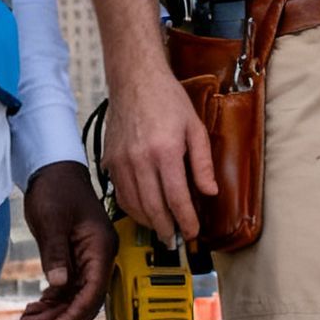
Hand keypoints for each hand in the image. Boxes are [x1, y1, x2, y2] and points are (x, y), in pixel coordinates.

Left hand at [18, 162, 114, 319]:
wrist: (53, 168)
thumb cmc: (56, 188)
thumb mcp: (52, 220)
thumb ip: (56, 254)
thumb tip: (58, 285)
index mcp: (100, 246)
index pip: (92, 293)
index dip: (73, 317)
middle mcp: (98, 255)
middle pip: (85, 299)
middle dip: (60, 318)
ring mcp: (87, 257)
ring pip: (74, 295)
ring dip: (53, 311)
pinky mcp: (75, 256)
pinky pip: (67, 286)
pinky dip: (52, 299)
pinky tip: (35, 307)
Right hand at [101, 63, 218, 245]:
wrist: (135, 79)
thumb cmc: (166, 99)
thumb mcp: (194, 126)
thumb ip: (203, 162)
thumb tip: (210, 192)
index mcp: (165, 151)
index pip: (177, 198)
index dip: (186, 220)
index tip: (193, 231)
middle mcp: (140, 159)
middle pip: (153, 208)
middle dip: (167, 229)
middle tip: (177, 239)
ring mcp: (121, 161)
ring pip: (134, 206)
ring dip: (149, 223)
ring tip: (162, 229)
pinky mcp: (109, 160)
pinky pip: (120, 194)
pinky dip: (132, 208)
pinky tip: (143, 211)